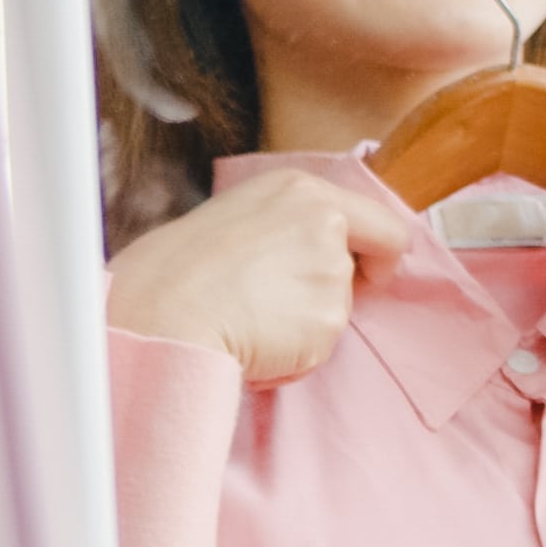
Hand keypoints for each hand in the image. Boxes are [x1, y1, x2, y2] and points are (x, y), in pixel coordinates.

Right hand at [105, 167, 417, 383]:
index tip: (361, 272)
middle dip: (342, 290)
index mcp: (302, 190)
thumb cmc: (180, 268)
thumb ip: (289, 228)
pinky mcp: (328, 320)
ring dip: (305, 325)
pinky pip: (319, 348)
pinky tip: (254, 343)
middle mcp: (327, 222)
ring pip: (338, 310)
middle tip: (289, 304)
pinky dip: (294, 355)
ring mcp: (331, 271)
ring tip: (252, 322)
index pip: (382, 223)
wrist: (163, 309)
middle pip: (366, 266)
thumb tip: (309, 257)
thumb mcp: (241, 218)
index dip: (376, 253)